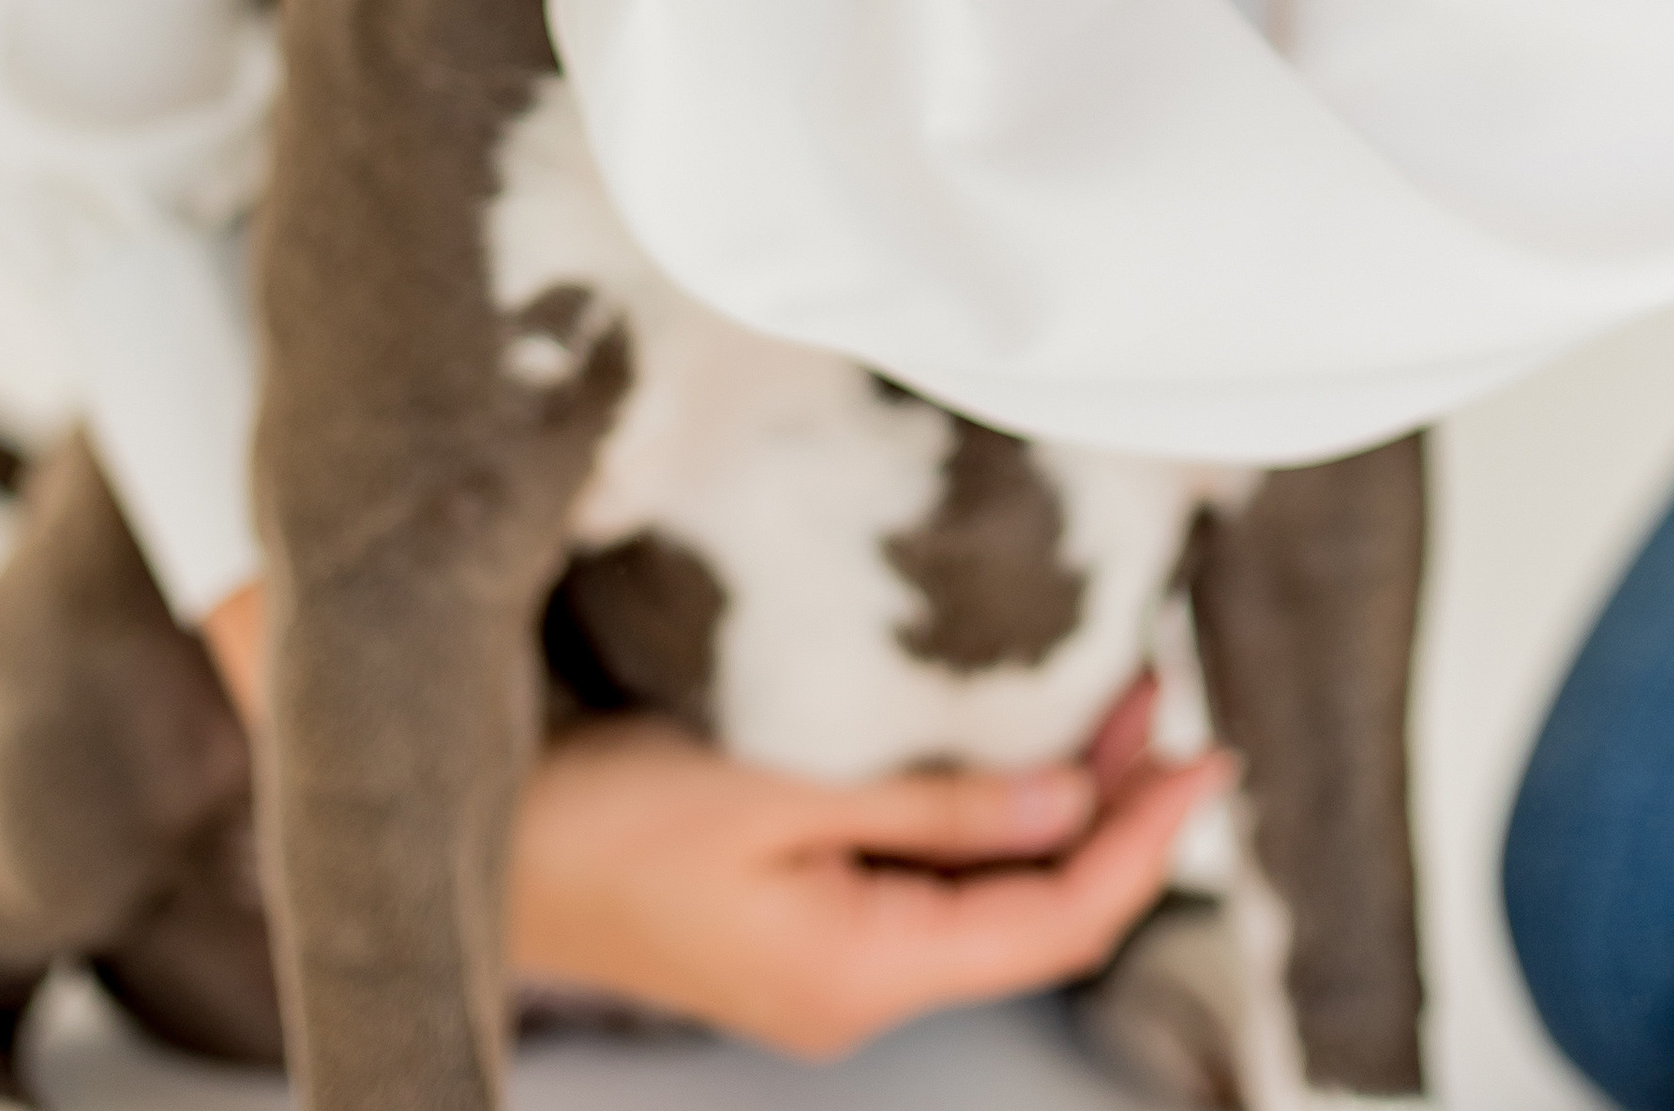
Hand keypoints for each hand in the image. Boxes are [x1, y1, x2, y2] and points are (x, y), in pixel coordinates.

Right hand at [197, 582, 1215, 1058]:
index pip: (1054, 922)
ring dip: (1050, 792)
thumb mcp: (772, 787)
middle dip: (1114, 805)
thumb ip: (928, 797)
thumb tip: (1075, 793)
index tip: (1213, 750)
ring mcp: (819, 956)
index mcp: (856, 973)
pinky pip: (922, 869)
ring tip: (1111, 689)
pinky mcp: (788, 913)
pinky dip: (979, 798)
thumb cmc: (597, 807)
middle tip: (1166, 689)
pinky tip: (1000, 728)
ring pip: (979, 885)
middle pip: (1028, 907)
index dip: (1149, 842)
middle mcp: (852, 985)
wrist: (459, 836)